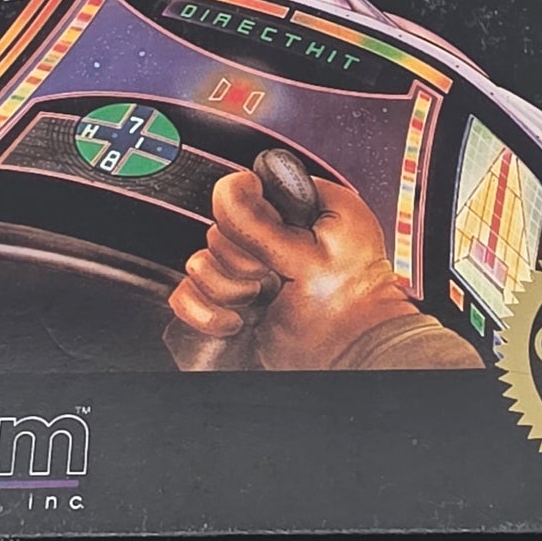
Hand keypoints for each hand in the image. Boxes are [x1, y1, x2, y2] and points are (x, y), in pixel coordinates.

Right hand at [167, 169, 412, 370]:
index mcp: (294, 213)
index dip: (250, 216)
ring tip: (257, 301)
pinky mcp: (230, 307)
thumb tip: (231, 185)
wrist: (351, 354)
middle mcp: (268, 241)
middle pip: (217, 230)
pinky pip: (187, 296)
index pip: (243, 192)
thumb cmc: (354, 305)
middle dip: (239, 259)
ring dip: (224, 287)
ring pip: (199, 263)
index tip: (274, 241)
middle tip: (271, 277)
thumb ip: (262, 221)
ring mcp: (247, 275)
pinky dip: (201, 310)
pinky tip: (232, 321)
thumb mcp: (311, 251)